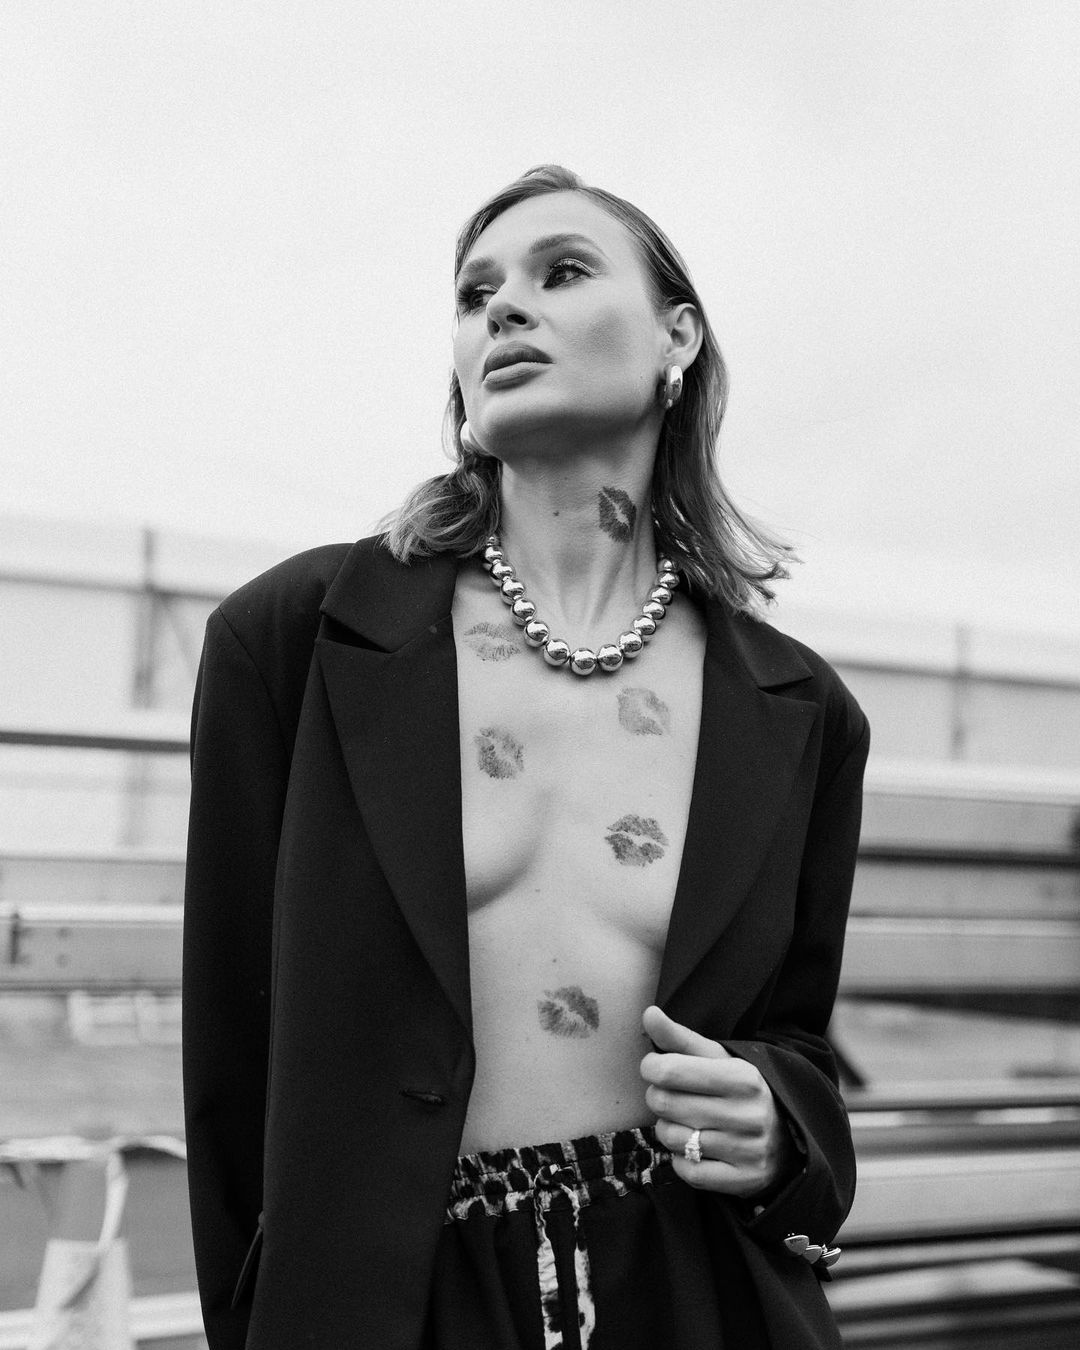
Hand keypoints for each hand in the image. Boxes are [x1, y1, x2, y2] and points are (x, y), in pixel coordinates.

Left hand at [640, 1005, 794, 1196]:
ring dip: (667, 1130)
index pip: (669, 1070)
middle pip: (664, 1104)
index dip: (651, 1067)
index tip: (656, 1067)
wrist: (787, 1134)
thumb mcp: (716, 1057)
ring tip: (683, 1121)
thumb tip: (648, 1013)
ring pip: (672, 1139)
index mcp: (742, 1077)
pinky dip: (680, 1160)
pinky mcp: (744, 1180)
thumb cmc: (739, 1089)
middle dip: (657, 1098)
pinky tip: (692, 1148)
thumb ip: (679, 1037)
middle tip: (669, 1096)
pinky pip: (687, 1172)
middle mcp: (748, 1114)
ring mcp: (748, 1150)